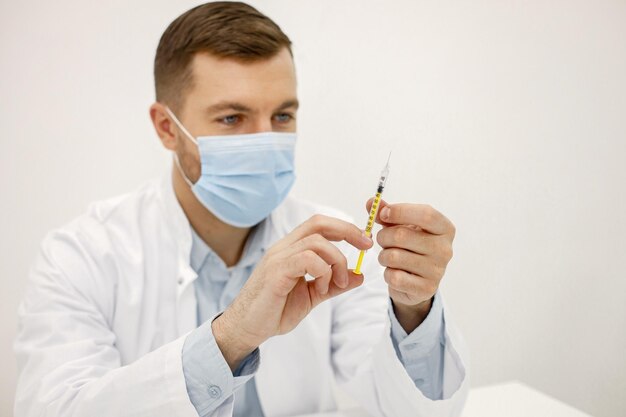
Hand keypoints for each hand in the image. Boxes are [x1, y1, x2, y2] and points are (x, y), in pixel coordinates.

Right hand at [212, 214, 372, 370]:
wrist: (246, 329)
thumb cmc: (274, 311)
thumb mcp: (312, 296)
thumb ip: (333, 285)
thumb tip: (359, 276)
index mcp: (292, 249)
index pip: (320, 225)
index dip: (345, 229)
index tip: (365, 243)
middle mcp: (284, 248)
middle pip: (319, 224)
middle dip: (348, 232)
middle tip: (365, 247)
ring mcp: (278, 258)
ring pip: (317, 242)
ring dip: (337, 262)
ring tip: (338, 283)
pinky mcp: (275, 272)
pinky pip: (306, 259)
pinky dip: (323, 271)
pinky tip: (322, 288)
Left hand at [366, 199, 455, 332]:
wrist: (417, 280)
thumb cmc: (410, 246)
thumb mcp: (400, 225)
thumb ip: (386, 213)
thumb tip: (371, 202)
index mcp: (444, 228)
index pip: (426, 214)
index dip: (400, 211)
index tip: (383, 214)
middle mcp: (445, 249)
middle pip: (402, 235)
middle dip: (383, 237)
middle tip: (382, 240)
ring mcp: (437, 270)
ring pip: (394, 257)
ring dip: (383, 256)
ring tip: (388, 257)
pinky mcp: (426, 289)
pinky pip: (394, 277)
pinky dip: (387, 273)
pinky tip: (394, 272)